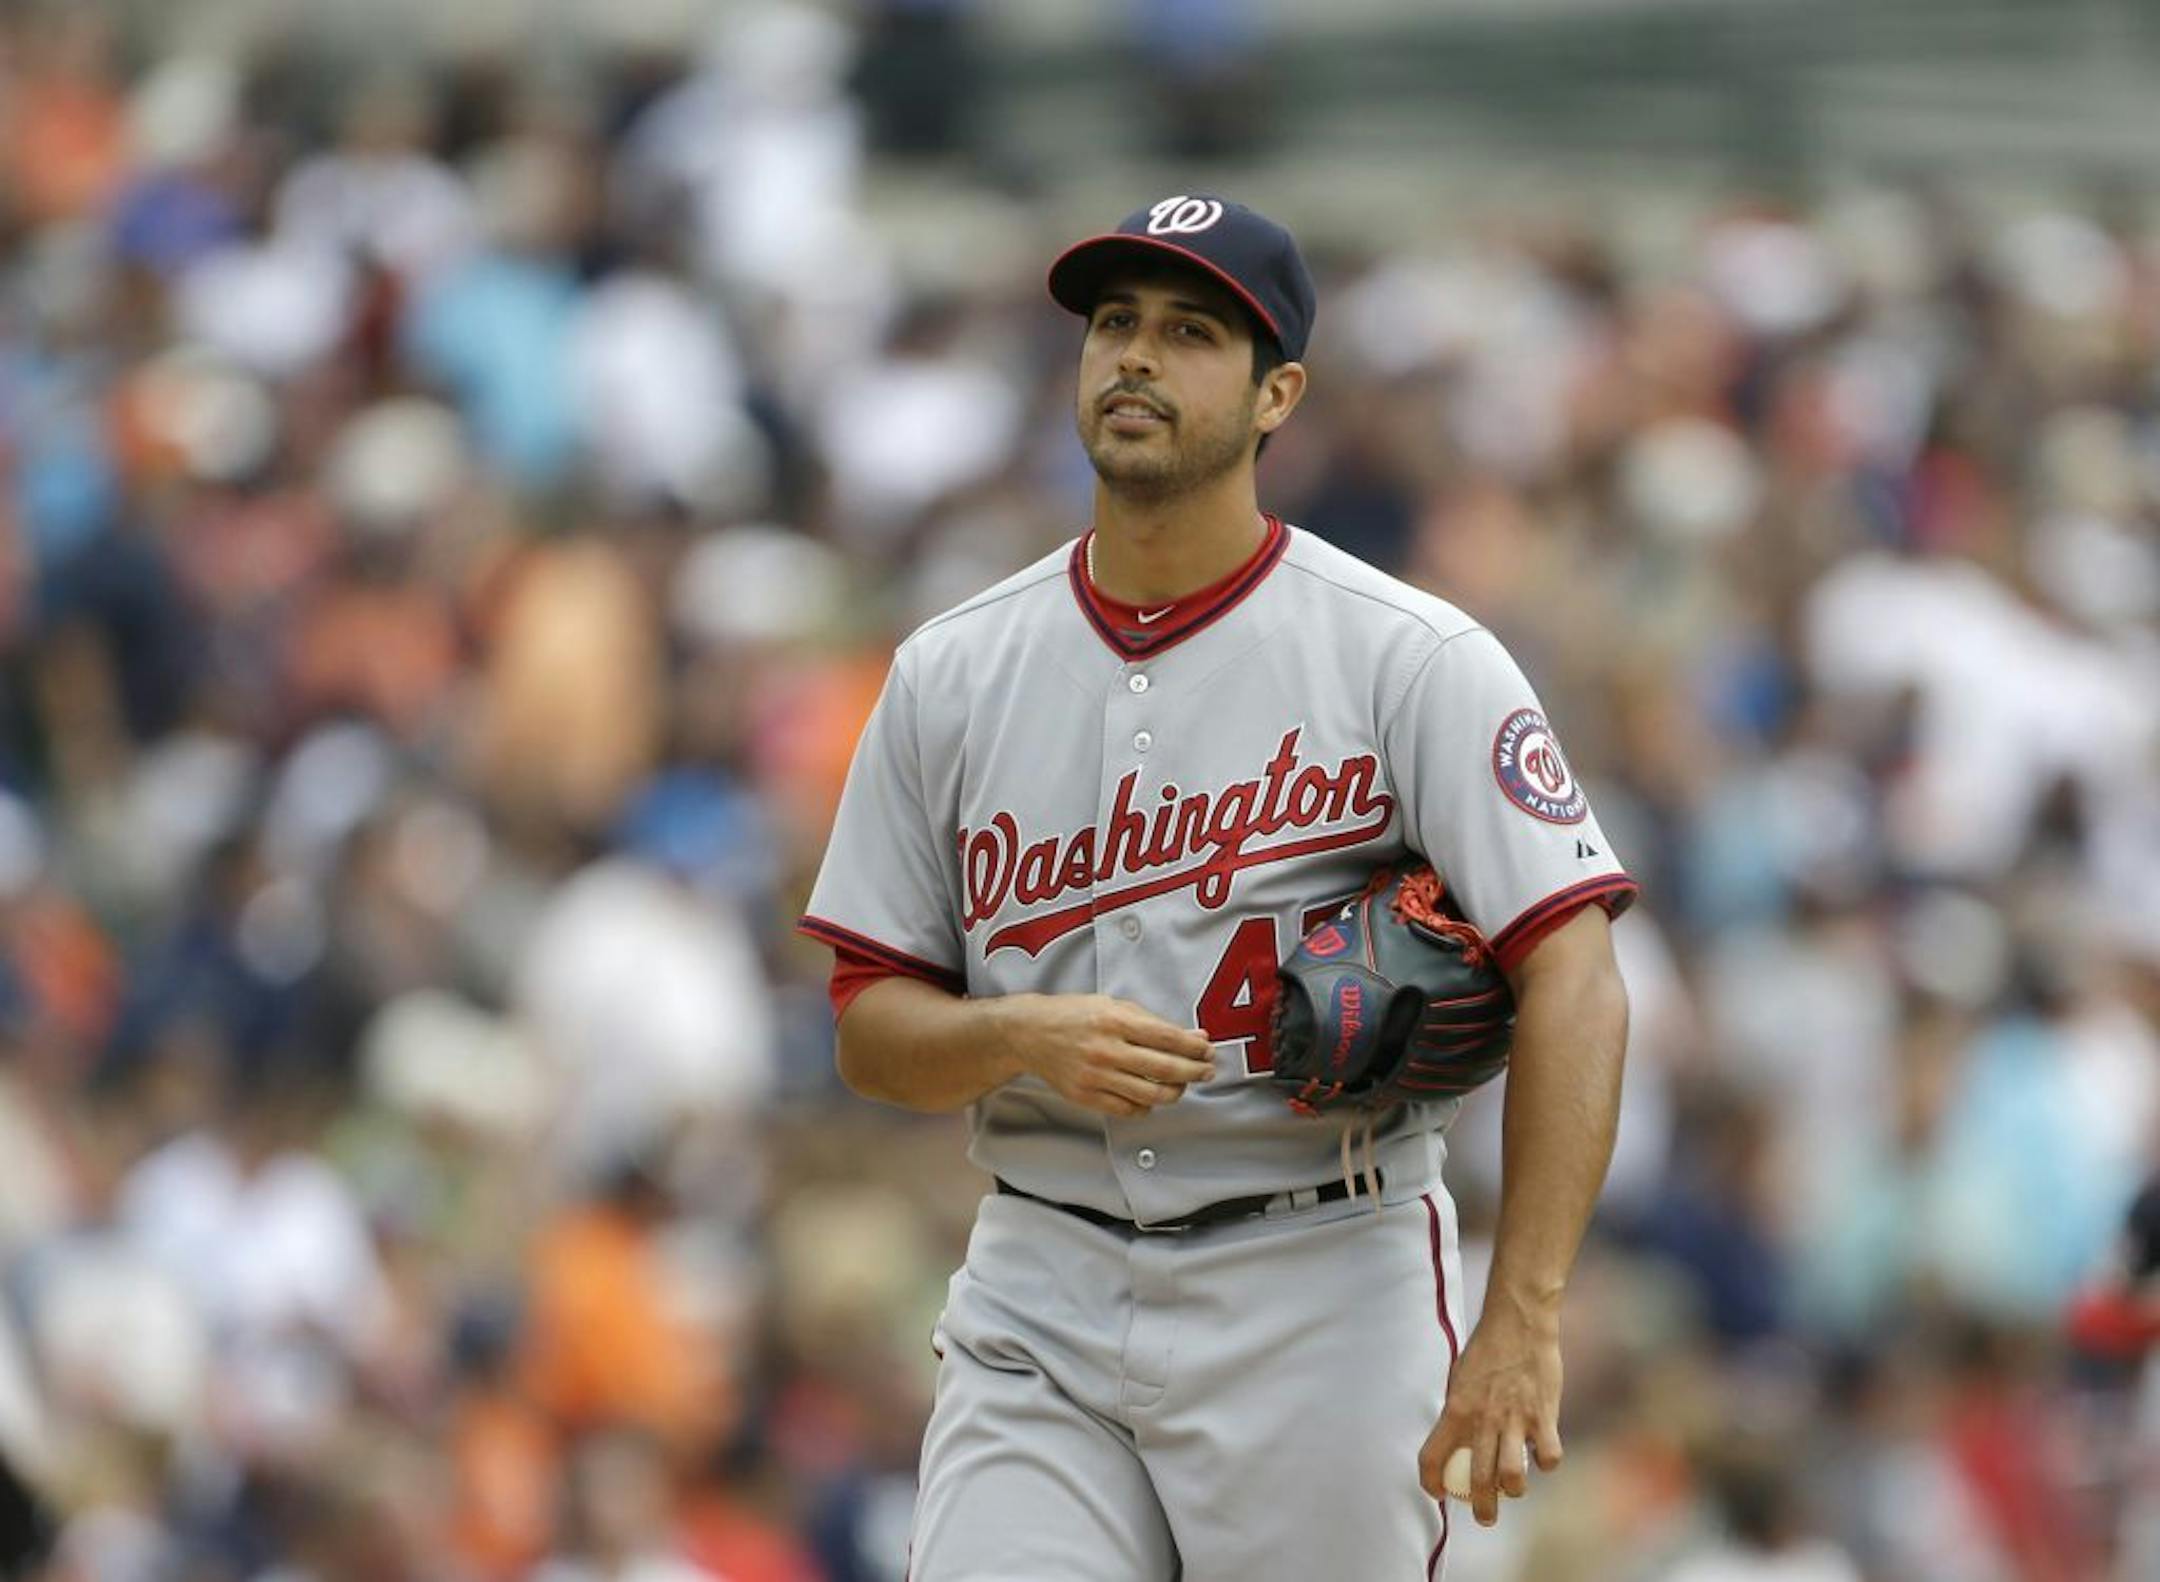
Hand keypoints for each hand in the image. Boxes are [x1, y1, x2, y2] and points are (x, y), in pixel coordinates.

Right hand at [989, 993, 1214, 1116]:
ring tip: (1182, 1085)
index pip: (1167, 1038)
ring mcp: (1095, 1076)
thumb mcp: (1112, 1006)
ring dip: (1175, 1092)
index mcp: (1114, 1021)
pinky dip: (1146, 1106)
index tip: (1207, 1050)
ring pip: (1150, 1094)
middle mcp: (1105, 1049)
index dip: (1194, 1048)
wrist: (1030, 1032)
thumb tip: (1193, 1037)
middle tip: (1207, 1071)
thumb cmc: (1074, 1015)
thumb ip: (1152, 1022)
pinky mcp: (1085, 1096)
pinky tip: (1151, 1096)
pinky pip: (1127, 1109)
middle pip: (1164, 1069)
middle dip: (1193, 1072)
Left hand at [1418, 1302, 1563, 1527]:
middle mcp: (1483, 1420)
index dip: (1430, 1482)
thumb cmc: (1488, 1348)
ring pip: (1512, 1477)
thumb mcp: (1460, 1378)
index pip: (1432, 1457)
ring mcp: (1516, 1420)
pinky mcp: (1544, 1416)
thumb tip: (1456, 1439)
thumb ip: (1459, 1411)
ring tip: (1513, 1490)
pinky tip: (1541, 1454)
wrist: (1519, 1322)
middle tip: (1484, 1518)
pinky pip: (1548, 1456)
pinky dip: (1546, 1462)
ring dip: (1513, 1490)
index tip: (1438, 1493)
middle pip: (1478, 1481)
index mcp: (1455, 1410)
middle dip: (1481, 1507)